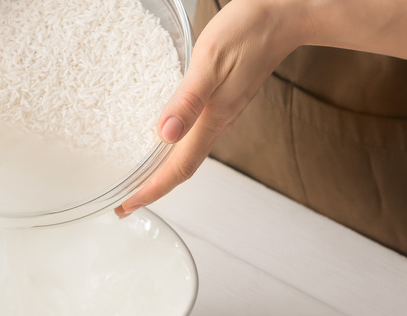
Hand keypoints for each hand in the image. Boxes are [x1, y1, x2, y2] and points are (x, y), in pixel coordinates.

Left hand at [115, 0, 310, 217]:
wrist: (283, 17)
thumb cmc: (248, 33)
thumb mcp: (210, 62)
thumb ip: (188, 100)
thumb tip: (166, 135)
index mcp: (212, 119)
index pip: (177, 169)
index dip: (151, 191)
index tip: (126, 206)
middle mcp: (216, 123)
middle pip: (180, 169)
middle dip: (151, 189)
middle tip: (123, 204)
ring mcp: (220, 114)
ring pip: (186, 155)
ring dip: (160, 172)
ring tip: (135, 180)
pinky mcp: (220, 103)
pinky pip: (192, 136)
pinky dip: (170, 149)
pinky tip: (159, 142)